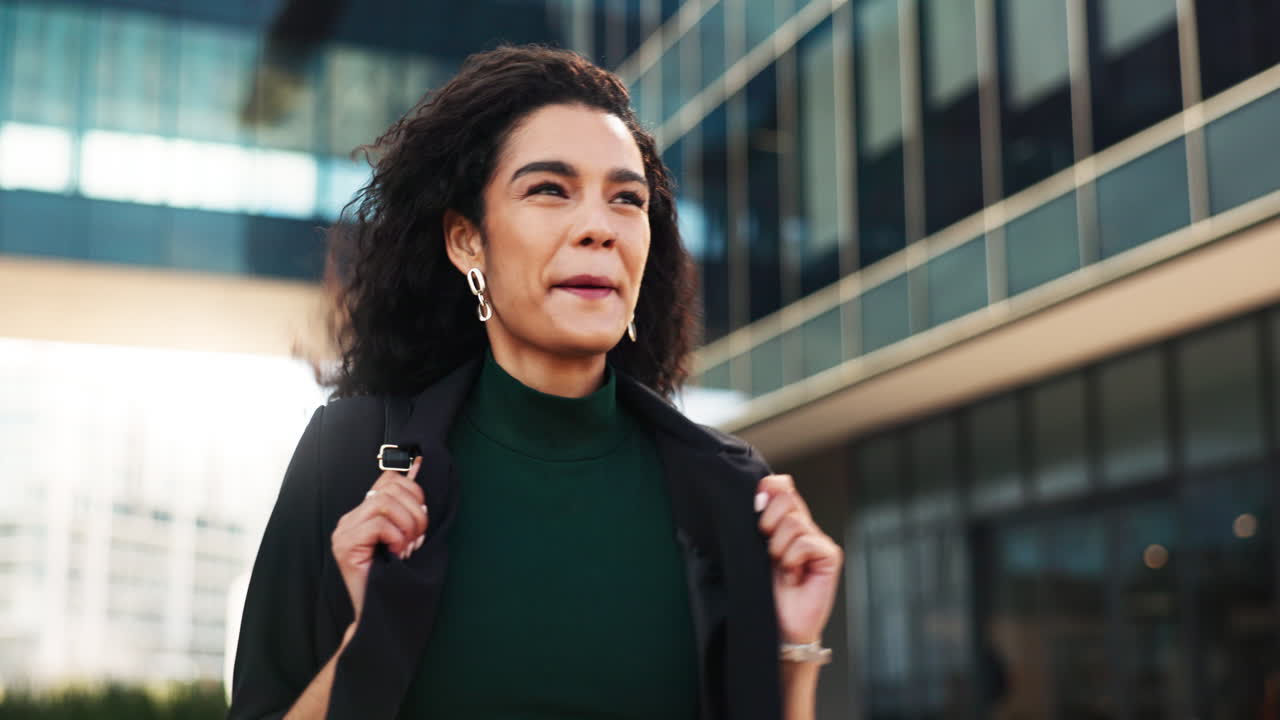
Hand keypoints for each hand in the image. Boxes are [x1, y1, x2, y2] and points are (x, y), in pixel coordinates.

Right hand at [331, 457, 427, 620]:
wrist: (381, 614)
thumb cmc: (397, 576)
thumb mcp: (409, 535)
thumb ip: (409, 506)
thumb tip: (419, 464)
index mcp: (364, 513)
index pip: (388, 479)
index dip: (414, 488)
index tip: (424, 511)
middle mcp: (350, 519)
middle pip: (390, 488)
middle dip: (416, 511)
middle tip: (418, 538)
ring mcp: (344, 532)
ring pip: (384, 502)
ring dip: (408, 525)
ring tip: (407, 547)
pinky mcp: (345, 546)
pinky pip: (379, 524)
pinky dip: (396, 538)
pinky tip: (397, 555)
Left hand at [755, 474, 842, 644]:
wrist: (778, 624)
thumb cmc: (765, 590)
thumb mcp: (754, 549)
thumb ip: (759, 519)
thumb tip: (761, 492)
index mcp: (783, 520)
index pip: (782, 485)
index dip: (769, 488)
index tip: (755, 505)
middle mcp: (803, 526)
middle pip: (787, 496)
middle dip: (768, 520)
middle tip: (766, 546)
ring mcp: (818, 540)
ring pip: (795, 521)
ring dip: (779, 547)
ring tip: (781, 566)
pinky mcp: (830, 556)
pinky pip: (807, 542)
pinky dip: (793, 558)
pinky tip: (793, 574)